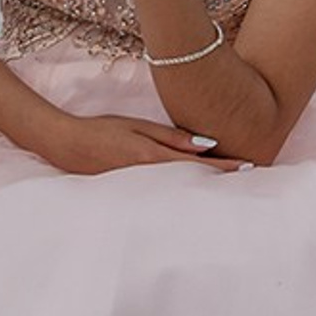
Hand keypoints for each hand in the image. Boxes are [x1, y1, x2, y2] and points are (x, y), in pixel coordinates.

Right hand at [47, 114, 242, 176]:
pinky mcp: (132, 189)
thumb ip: (172, 138)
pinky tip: (193, 185)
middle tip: (249, 175)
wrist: (66, 145)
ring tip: (228, 182)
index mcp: (154, 158)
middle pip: (194, 179)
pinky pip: (165, 188)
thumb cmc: (101, 130)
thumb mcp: (138, 127)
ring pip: (181, 186)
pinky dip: (183, 186)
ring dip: (203, 183)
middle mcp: (150, 176)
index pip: (199, 164)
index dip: (226, 166)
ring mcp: (141, 185)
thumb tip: (208, 144)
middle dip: (220, 178)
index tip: (250, 167)